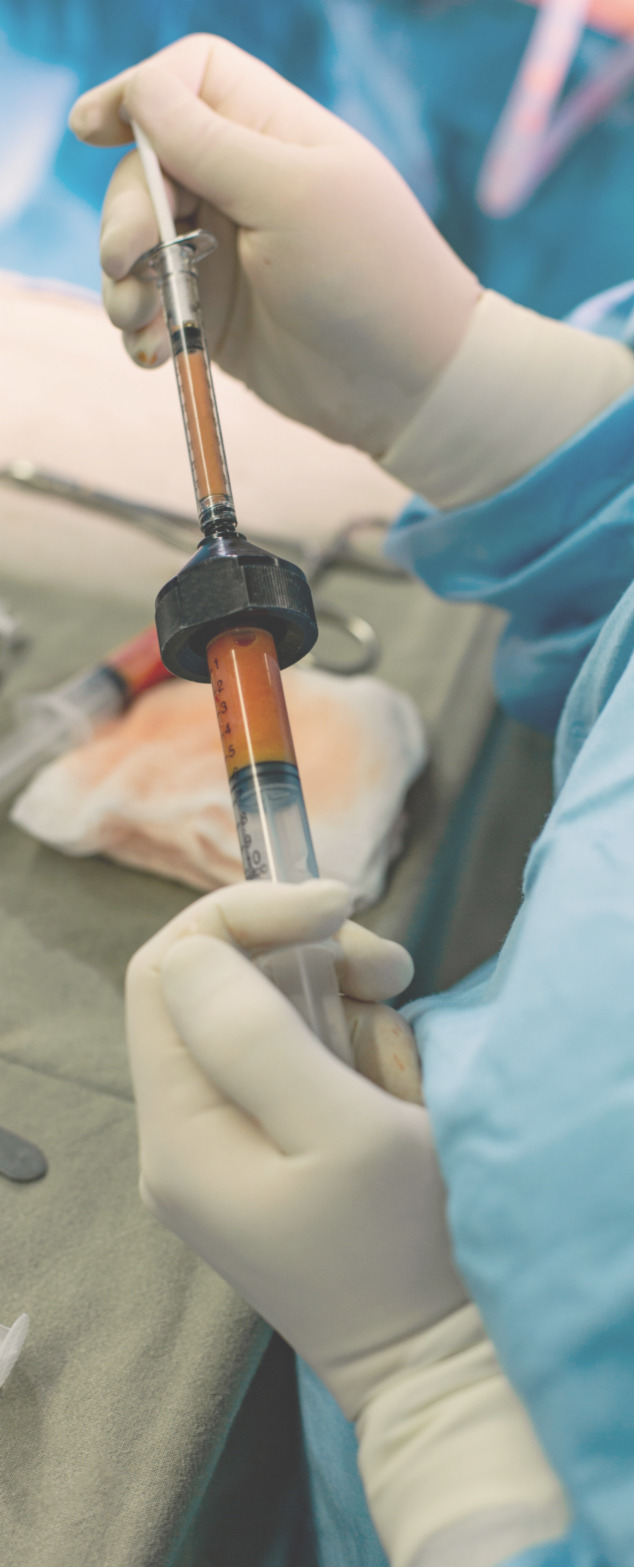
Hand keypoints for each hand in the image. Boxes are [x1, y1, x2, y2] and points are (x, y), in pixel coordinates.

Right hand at [69, 35, 479, 457]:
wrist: (405, 387)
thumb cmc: (367, 279)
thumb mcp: (289, 196)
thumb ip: (209, 143)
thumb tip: (139, 92)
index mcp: (269, 132)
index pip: (186, 81)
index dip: (136, 95)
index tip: (93, 129)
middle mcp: (241, 183)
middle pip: (145, 167)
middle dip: (125, 212)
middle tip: (127, 261)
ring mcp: (223, 251)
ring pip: (137, 241)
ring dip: (122, 280)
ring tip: (139, 323)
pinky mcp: (213, 314)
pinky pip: (151, 307)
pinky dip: (139, 327)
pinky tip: (152, 354)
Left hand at [126, 876, 567, 1566]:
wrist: (440, 1362)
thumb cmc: (402, 1251)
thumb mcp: (341, 1133)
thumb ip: (256, 1034)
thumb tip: (193, 952)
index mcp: (180, 1130)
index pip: (166, 970)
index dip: (242, 916)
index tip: (336, 907)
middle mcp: (184, 1133)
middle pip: (217, 983)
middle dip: (307, 960)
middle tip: (390, 976)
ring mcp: (226, 1143)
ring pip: (268, 1013)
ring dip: (342, 1011)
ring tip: (397, 1070)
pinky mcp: (271, 1149)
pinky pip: (297, 1059)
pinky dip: (352, 1051)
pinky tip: (391, 1093)